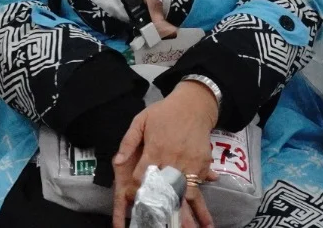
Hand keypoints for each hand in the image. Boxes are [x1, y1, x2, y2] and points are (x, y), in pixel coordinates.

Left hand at [110, 83, 218, 227]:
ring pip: (184, 192)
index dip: (136, 188)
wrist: (193, 105)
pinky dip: (199, 203)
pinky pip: (199, 187)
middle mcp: (172, 159)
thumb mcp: (141, 120)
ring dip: (183, 211)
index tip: (131, 201)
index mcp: (155, 149)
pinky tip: (204, 220)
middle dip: (159, 206)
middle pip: (163, 187)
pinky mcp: (202, 165)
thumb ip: (129, 141)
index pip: (143, 175)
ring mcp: (189, 164)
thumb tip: (118, 161)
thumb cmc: (164, 113)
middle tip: (155, 221)